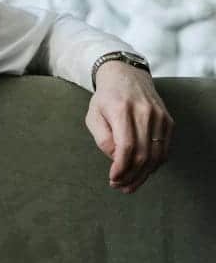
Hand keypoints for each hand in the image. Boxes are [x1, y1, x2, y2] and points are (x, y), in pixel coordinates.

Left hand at [85, 62, 173, 193]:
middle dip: (131, 175)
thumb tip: (116, 159)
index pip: (126, 146)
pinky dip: (154, 164)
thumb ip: (103, 138)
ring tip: (130, 185)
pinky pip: (164, 149)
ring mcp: (159, 117)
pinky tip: (143, 172)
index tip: (112, 178)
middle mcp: (144, 112)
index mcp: (121, 110)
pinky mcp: (168, 121)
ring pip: (156, 154)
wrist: (127, 76)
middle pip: (143, 154)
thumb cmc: (105, 99)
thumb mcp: (93, 115)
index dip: (121, 167)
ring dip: (143, 174)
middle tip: (119, 186)